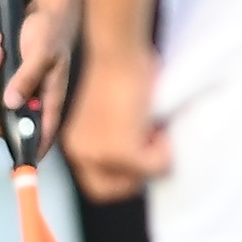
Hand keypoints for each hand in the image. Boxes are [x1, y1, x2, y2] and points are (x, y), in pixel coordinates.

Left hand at [0, 0, 80, 145]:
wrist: (46, 6)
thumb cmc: (52, 31)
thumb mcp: (42, 54)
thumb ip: (27, 79)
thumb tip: (11, 104)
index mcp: (50, 98)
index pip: (42, 133)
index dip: (31, 149)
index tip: (17, 160)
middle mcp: (34, 96)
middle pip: (7, 117)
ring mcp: (19, 85)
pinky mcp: (8, 72)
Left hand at [59, 48, 166, 201]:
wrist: (117, 51)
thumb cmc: (120, 70)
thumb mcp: (112, 113)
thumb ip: (119, 138)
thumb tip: (145, 158)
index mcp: (76, 144)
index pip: (97, 184)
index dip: (122, 176)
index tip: (140, 156)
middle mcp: (82, 153)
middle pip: (113, 190)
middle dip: (139, 174)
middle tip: (153, 147)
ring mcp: (101, 154)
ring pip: (138, 179)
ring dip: (154, 159)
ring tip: (156, 129)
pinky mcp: (123, 151)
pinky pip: (156, 166)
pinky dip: (165, 151)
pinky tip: (160, 125)